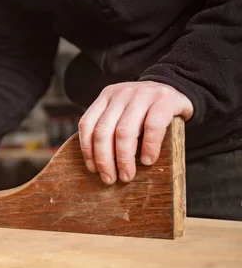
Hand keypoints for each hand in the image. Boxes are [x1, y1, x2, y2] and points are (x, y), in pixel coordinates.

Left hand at [78, 80, 192, 184]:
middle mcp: (121, 94)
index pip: (87, 124)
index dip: (87, 150)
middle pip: (103, 131)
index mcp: (106, 97)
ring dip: (124, 159)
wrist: (180, 88)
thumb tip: (98, 165)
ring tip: (127, 175)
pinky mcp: (164, 100)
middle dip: (104, 160)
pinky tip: (148, 160)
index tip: (93, 169)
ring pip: (124, 132)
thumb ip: (110, 127)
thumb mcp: (123, 112)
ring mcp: (142, 95)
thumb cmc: (146, 110)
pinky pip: (152, 127)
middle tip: (110, 179)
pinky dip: (149, 147)